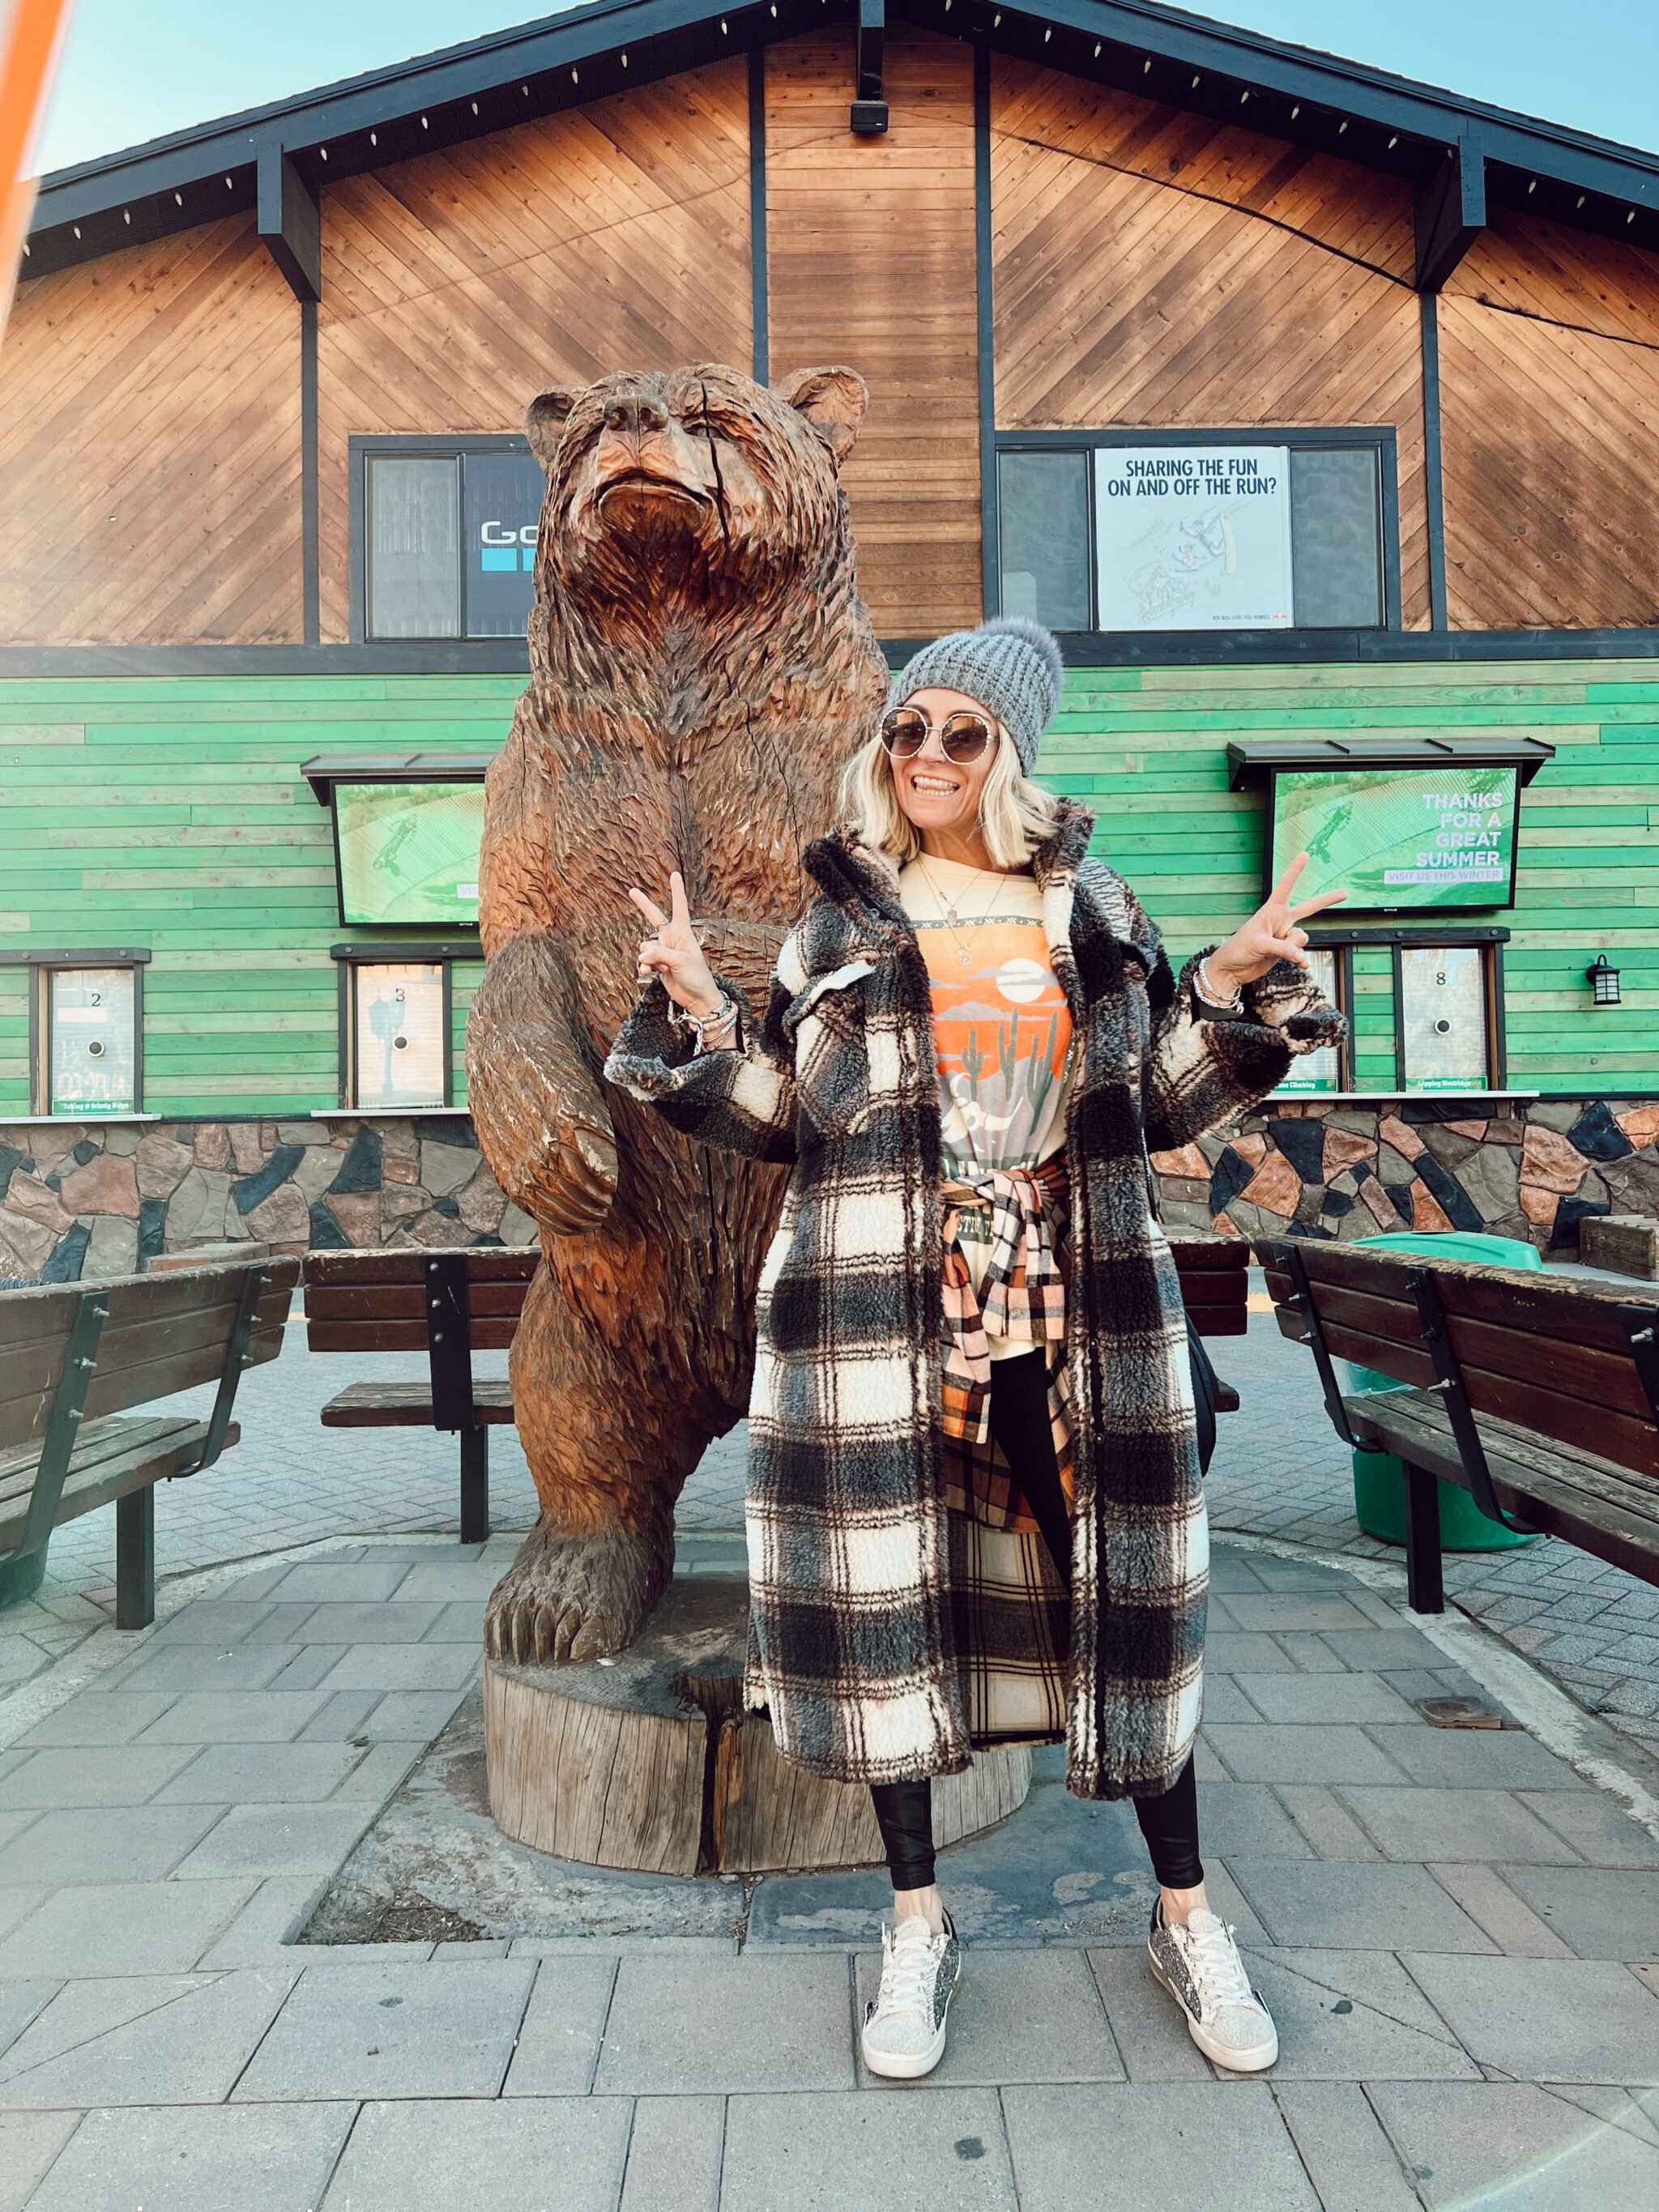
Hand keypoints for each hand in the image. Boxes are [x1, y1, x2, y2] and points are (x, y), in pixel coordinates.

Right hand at [627, 872, 721, 1016]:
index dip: (676, 891)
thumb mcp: (680, 961)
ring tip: (662, 967)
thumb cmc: (696, 976)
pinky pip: (644, 961)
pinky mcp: (658, 964)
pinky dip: (645, 967)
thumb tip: (642, 954)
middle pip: (654, 917)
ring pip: (645, 946)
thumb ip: (659, 953)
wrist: (696, 998)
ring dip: (649, 958)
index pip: (679, 907)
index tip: (674, 874)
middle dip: (643, 904)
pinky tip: (649, 974)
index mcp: (683, 932)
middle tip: (632, 890)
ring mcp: (664, 951)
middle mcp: (672, 938)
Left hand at [1207, 853, 1346, 991]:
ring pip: (1302, 937)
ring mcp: (1285, 936)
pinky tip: (1301, 964)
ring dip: (1292, 947)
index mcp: (1271, 910)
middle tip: (1344, 893)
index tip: (1304, 854)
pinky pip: (1301, 952)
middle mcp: (1281, 920)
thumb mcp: (1258, 944)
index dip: (1295, 870)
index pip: (1285, 886)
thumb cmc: (1238, 949)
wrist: (1232, 969)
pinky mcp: (1286, 951)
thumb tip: (1301, 955)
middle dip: (1327, 900)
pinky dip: (1300, 958)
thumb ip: (1282, 947)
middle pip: (1309, 907)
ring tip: (1272, 952)